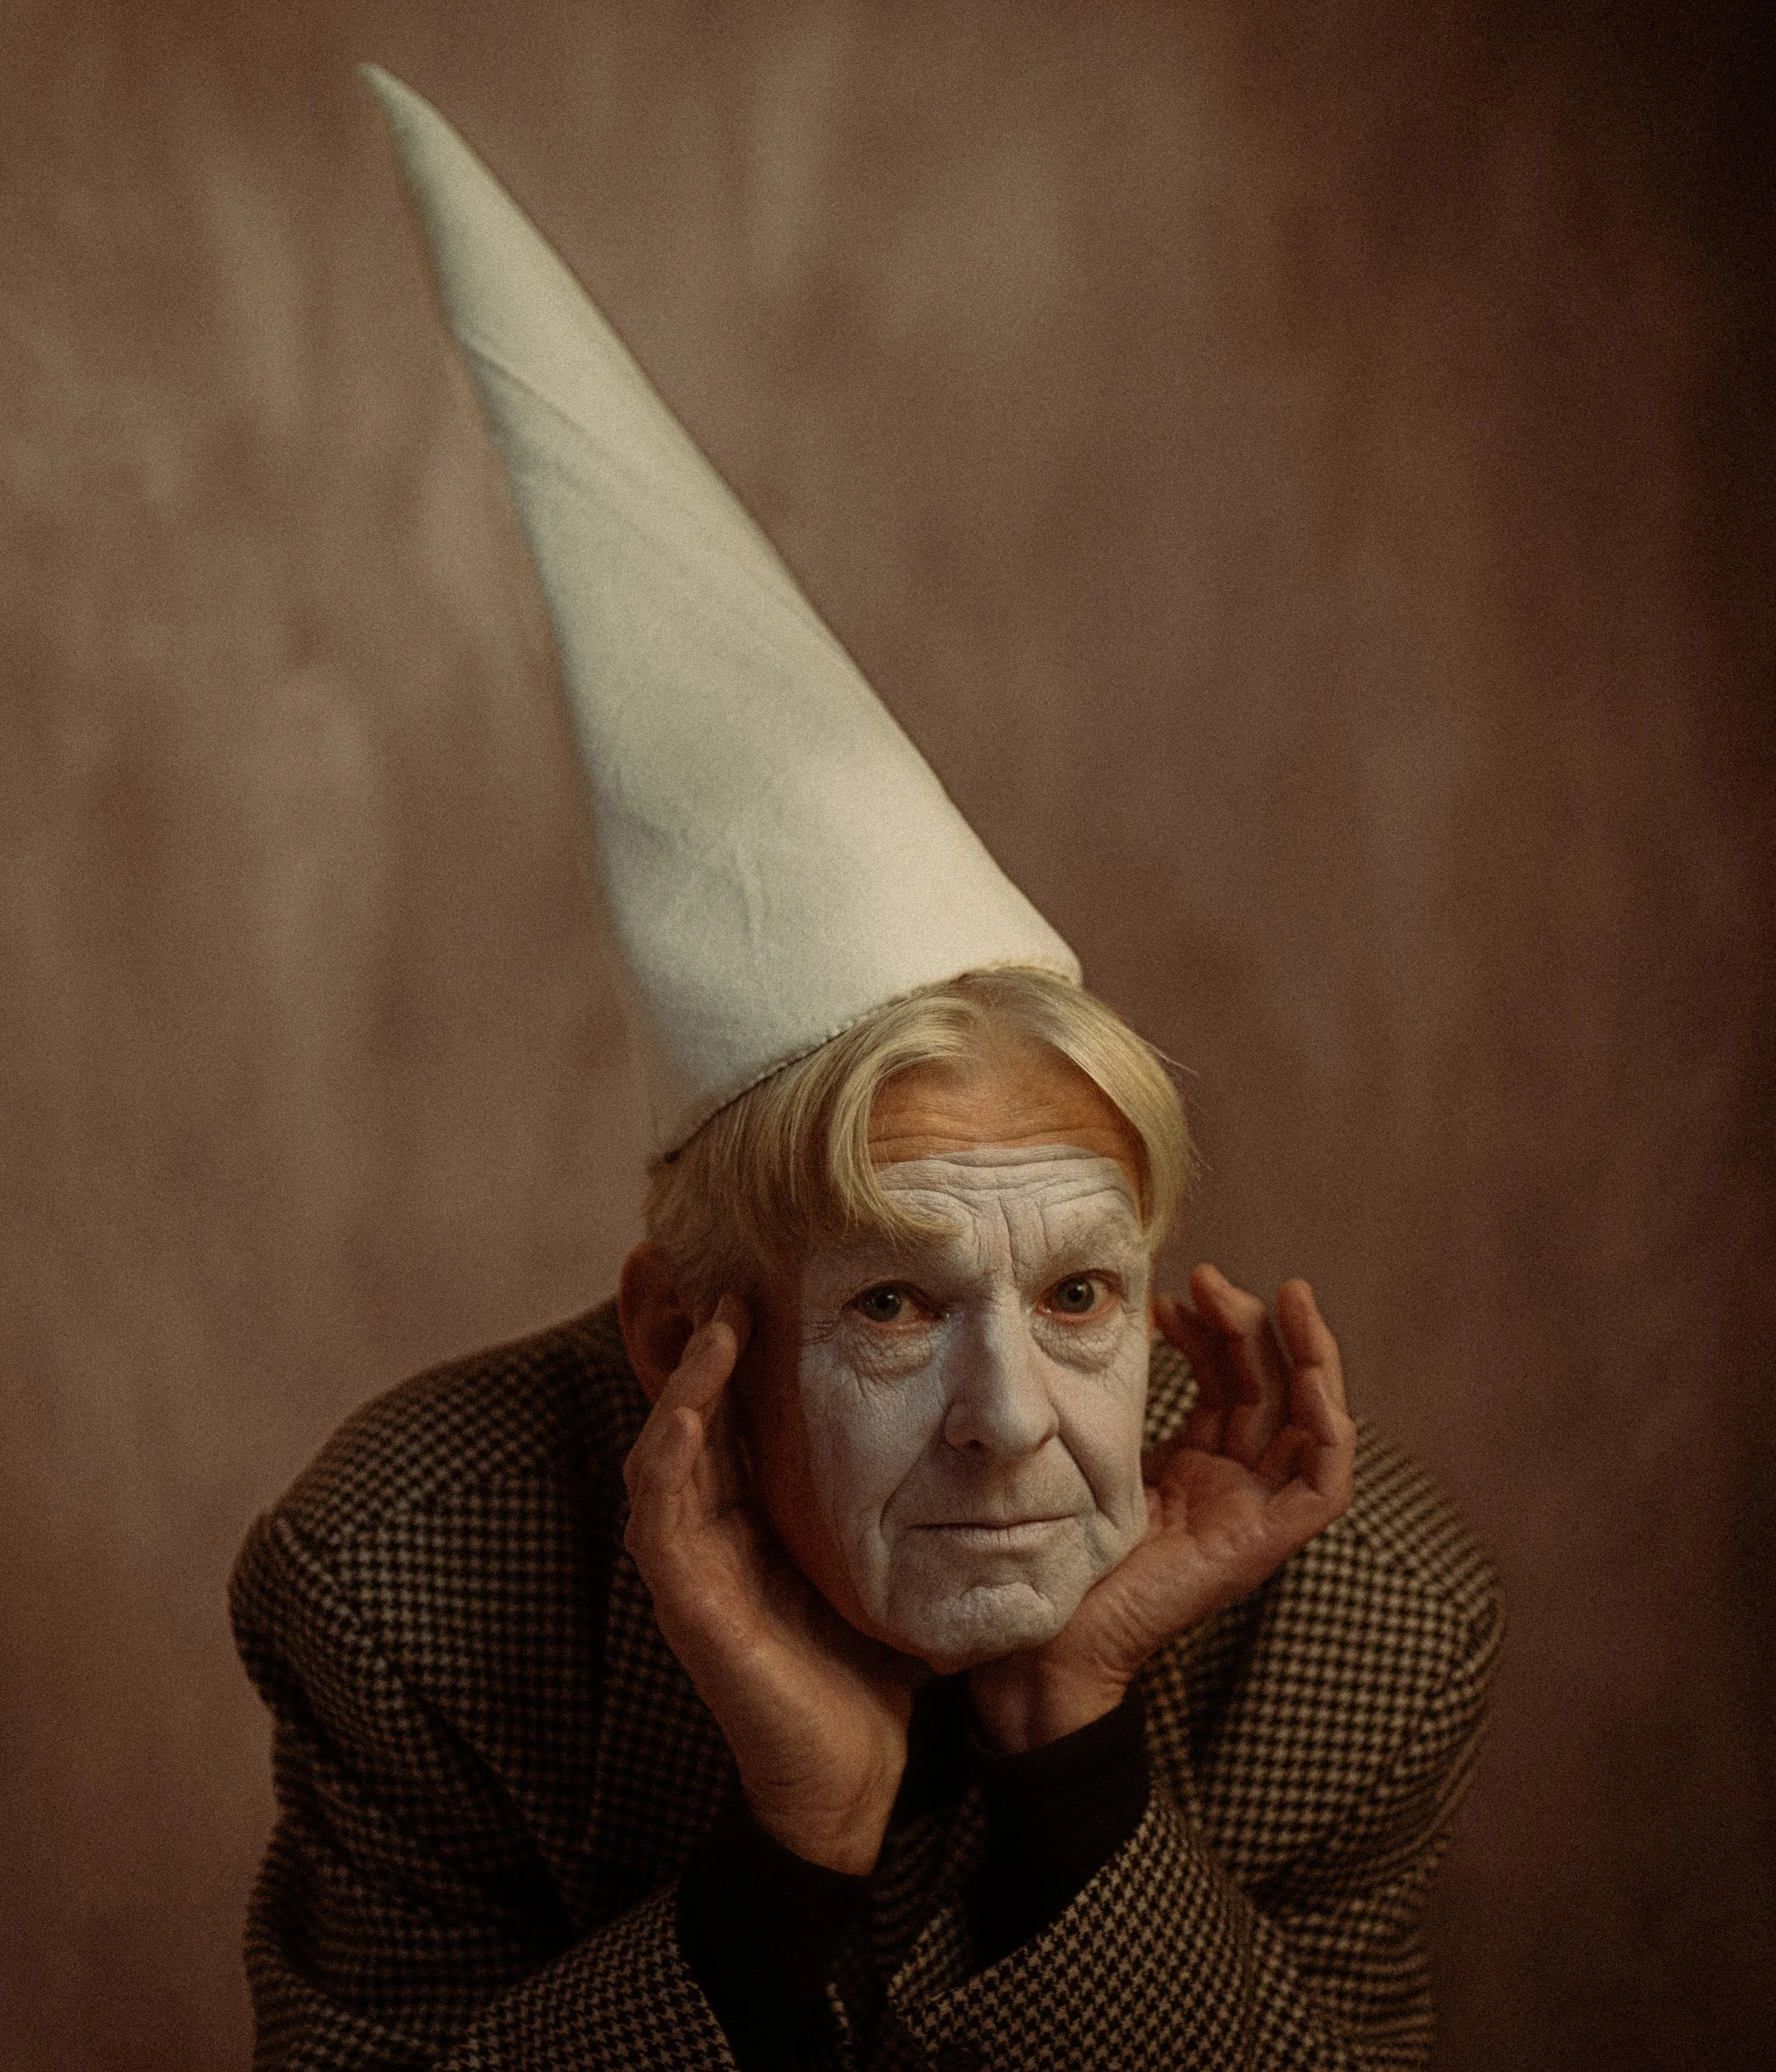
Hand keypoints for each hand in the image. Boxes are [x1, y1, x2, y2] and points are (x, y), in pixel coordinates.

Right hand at [622, 1296, 917, 1872]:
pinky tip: (696, 1404)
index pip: (729, 1408)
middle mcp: (711, 1528)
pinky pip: (660, 1509)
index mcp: (753, 1513)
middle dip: (687, 1339)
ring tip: (717, 1317)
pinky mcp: (685, 1600)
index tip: (759, 1272)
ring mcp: (690, 1563)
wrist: (860, 1775)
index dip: (731, 1343)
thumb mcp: (888, 1549)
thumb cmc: (876, 1662)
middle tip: (705, 1265)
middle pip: (683, 1410)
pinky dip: (672, 1448)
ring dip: (684, 1379)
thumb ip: (897, 1489)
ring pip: (663, 1445)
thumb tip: (969, 1418)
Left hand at [970, 1265, 1355, 1752]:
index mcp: (1193, 1469)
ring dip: (1306, 1357)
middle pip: (1268, 1392)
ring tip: (1285, 1298)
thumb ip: (1113, 1401)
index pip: (1227, 1385)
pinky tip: (1312, 1382)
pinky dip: (1331, 1434)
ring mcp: (1249, 1518)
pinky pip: (1324, 1489)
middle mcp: (1230, 1488)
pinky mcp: (1260, 1549)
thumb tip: (1107, 1324)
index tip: (1175, 1294)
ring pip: (1309, 1426)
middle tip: (1214, 1278)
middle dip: (1253, 1326)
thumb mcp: (1091, 1454)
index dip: (1212, 1333)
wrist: (1042, 1639)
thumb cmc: (1055, 1551)